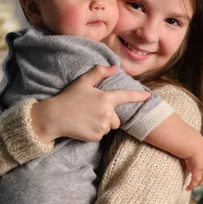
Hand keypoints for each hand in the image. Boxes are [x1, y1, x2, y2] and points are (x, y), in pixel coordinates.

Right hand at [31, 65, 150, 142]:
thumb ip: (99, 72)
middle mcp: (106, 113)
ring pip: (109, 127)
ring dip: (102, 125)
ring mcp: (102, 126)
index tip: (148, 96)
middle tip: (92, 112)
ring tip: (86, 119)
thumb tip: (114, 67)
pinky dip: (94, 132)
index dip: (138, 96)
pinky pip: (101, 135)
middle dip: (109, 117)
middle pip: (117, 119)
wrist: (54, 117)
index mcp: (105, 98)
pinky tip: (83, 126)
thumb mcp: (83, 82)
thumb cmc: (68, 97)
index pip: (126, 96)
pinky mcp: (96, 136)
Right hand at [184, 144, 202, 190]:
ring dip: (197, 183)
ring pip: (201, 179)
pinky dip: (191, 186)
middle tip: (196, 182)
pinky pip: (194, 181)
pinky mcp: (197, 172)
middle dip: (202, 179)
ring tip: (192, 186)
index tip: (200, 173)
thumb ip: (194, 144)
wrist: (192, 143)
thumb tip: (189, 140)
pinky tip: (187, 188)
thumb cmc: (192, 140)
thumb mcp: (196, 142)